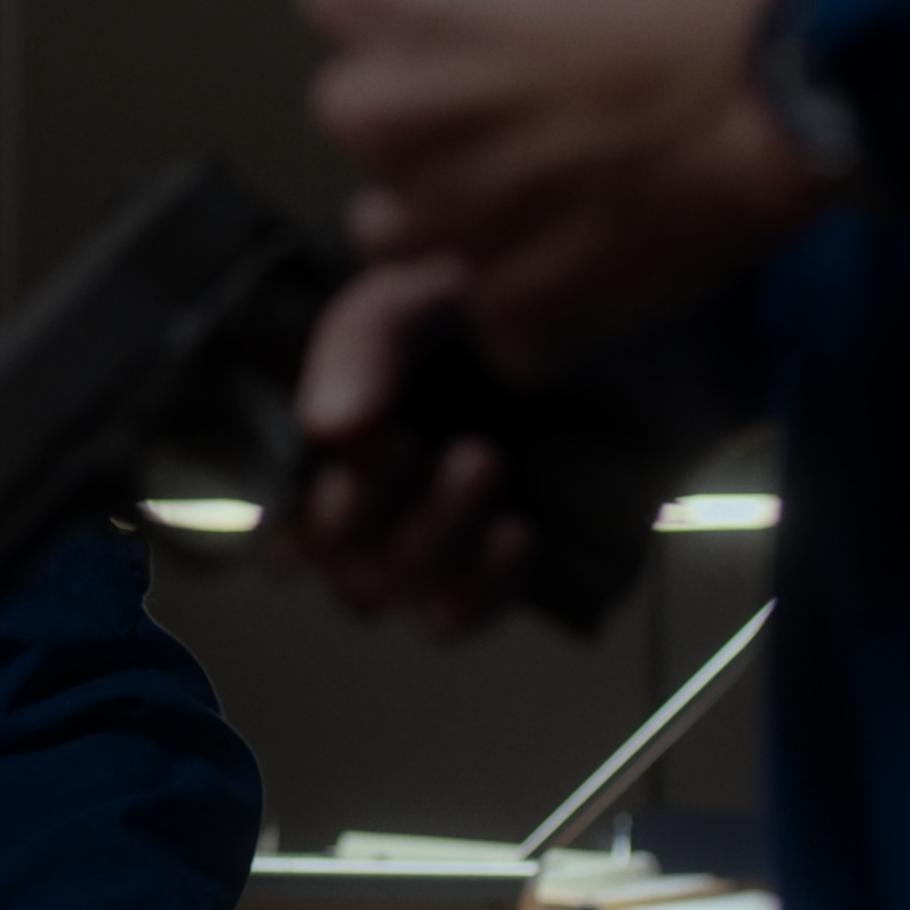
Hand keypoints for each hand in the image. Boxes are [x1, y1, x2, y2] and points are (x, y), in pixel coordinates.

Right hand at [278, 259, 533, 638]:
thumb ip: (364, 340)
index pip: (266, 489)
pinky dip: (475, 589)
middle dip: (360, 510)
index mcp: (328, 415)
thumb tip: (325, 426)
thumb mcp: (429, 289)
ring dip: (424, 539)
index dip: (295, 487)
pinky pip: (447, 620)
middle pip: (312, 553)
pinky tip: (515, 532)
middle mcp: (362, 484)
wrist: (642, 324)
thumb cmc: (520, 294)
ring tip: (484, 463)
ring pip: (376, 591)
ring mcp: (424, 534)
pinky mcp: (489, 572)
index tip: (359, 438)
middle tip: (417, 443)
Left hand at [299, 0, 826, 374]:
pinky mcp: (511, 302)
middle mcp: (394, 115)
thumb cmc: (710, 0)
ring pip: (397, 229)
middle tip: (516, 111)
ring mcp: (447, 218)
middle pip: (361, 116)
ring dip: (455, 217)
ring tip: (549, 191)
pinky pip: (491, 318)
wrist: (793, 87)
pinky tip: (591, 257)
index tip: (430, 12)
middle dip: (423, 118)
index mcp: (400, 6)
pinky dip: (534, 302)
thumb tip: (469, 18)